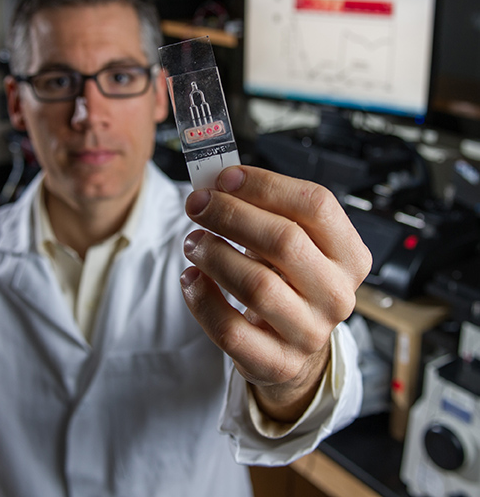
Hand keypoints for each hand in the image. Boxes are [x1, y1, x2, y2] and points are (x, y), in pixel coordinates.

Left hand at [181, 165, 371, 422]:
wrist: (292, 343)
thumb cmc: (289, 280)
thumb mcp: (294, 243)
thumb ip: (264, 210)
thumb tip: (218, 183)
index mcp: (349, 255)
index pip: (316, 205)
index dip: (265, 186)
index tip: (226, 177)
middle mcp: (336, 295)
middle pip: (283, 241)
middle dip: (230, 215)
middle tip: (197, 204)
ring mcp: (310, 333)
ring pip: (256, 286)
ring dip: (214, 254)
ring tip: (194, 241)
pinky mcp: (277, 363)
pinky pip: (230, 329)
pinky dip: (201, 298)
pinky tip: (191, 278)